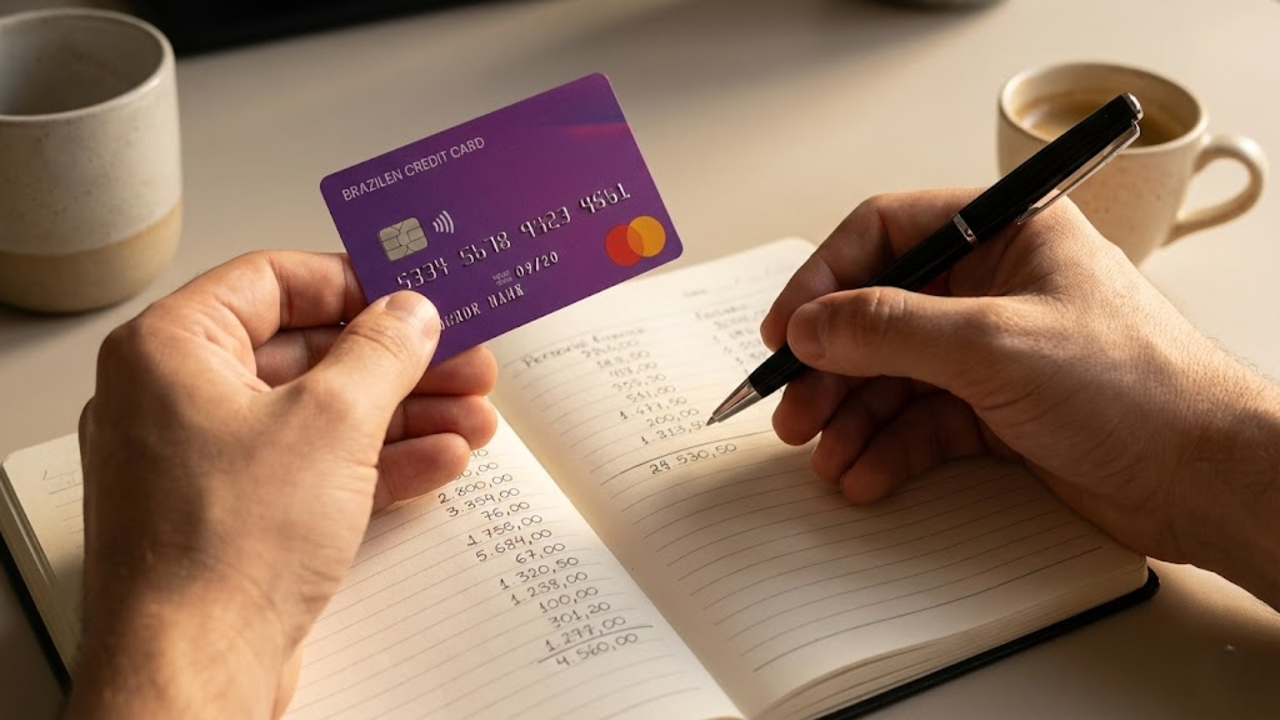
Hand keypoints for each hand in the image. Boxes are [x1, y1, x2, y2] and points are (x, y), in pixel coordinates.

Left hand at [67, 252, 497, 718]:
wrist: (197, 671)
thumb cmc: (225, 548)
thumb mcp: (332, 422)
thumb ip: (382, 352)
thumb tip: (409, 313)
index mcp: (172, 350)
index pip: (273, 280)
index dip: (355, 282)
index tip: (415, 293)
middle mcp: (179, 399)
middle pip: (309, 352)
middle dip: (400, 362)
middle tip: (462, 359)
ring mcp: (209, 462)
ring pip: (321, 415)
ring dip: (404, 414)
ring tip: (472, 414)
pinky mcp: (239, 516)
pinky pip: (315, 468)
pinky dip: (377, 462)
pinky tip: (439, 460)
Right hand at [762, 189, 1279, 606]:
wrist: (1206, 480)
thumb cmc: (1138, 388)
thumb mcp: (995, 345)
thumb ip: (890, 330)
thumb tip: (812, 324)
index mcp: (1008, 233)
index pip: (888, 233)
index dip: (826, 278)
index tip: (787, 329)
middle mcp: (995, 286)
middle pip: (880, 313)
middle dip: (832, 365)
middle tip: (794, 408)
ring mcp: (994, 352)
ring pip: (894, 375)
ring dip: (851, 415)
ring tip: (824, 454)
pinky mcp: (998, 411)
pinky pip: (921, 422)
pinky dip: (887, 449)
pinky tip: (865, 474)